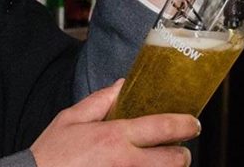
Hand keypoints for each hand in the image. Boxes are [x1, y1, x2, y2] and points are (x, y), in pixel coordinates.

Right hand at [30, 80, 199, 166]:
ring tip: (160, 162)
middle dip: (182, 154)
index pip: (165, 128)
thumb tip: (122, 85)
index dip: (186, 124)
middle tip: (178, 149)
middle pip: (175, 161)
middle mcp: (126, 163)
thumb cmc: (50, 155)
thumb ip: (100, 101)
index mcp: (115, 137)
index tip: (193, 123)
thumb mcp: (70, 119)